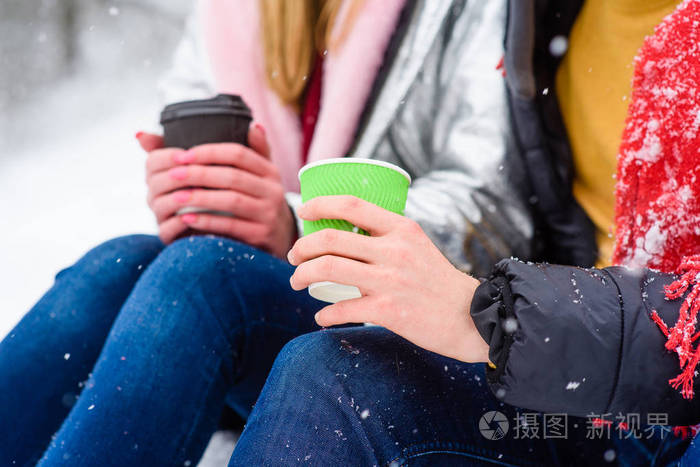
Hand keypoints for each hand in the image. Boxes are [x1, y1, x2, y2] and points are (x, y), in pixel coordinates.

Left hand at [136, 124, 295, 257]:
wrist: (281, 237)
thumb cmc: (261, 201)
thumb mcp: (262, 176)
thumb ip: (254, 151)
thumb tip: (253, 124)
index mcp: (269, 171)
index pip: (239, 154)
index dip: (209, 152)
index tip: (182, 154)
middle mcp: (273, 190)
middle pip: (233, 177)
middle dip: (199, 174)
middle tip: (173, 174)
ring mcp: (269, 214)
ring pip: (231, 201)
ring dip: (200, 197)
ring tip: (176, 196)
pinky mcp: (261, 235)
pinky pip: (231, 226)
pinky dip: (207, 221)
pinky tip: (187, 218)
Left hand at [287, 195, 488, 362]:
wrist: (470, 317)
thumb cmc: (437, 281)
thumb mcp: (417, 245)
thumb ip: (386, 238)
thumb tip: (345, 236)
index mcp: (401, 229)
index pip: (352, 205)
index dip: (321, 204)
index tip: (304, 212)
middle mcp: (394, 250)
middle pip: (330, 239)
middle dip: (301, 248)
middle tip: (293, 257)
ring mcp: (390, 280)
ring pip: (327, 269)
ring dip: (302, 276)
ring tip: (297, 282)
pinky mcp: (388, 310)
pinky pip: (341, 308)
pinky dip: (324, 315)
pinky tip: (322, 317)